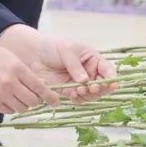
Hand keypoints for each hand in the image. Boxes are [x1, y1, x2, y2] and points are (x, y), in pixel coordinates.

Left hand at [0, 24, 116, 102]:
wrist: (33, 54)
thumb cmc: (52, 47)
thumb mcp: (66, 50)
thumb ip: (75, 66)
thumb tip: (85, 81)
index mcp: (92, 59)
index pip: (107, 70)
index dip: (112, 78)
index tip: (112, 84)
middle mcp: (89, 73)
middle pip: (102, 86)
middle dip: (100, 89)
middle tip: (92, 88)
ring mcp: (80, 84)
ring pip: (92, 95)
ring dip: (89, 96)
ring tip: (80, 91)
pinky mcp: (69, 91)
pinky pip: (78, 99)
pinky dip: (78, 99)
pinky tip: (73, 95)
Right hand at [0, 30, 59, 113]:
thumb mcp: (9, 57)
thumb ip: (24, 71)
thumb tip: (40, 85)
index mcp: (17, 68)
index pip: (39, 87)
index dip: (50, 96)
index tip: (56, 102)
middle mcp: (10, 82)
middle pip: (32, 101)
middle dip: (35, 101)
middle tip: (33, 97)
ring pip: (21, 108)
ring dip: (23, 105)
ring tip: (17, 96)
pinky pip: (7, 110)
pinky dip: (10, 107)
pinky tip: (6, 98)